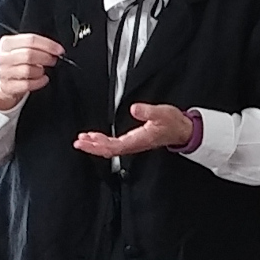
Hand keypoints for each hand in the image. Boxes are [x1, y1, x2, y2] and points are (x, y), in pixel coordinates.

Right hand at [0, 32, 63, 110]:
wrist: (3, 80)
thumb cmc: (16, 62)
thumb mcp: (20, 48)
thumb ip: (35, 45)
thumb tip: (55, 49)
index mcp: (7, 43)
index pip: (30, 40)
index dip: (48, 45)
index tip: (59, 50)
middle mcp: (3, 57)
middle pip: (29, 54)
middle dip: (46, 57)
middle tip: (53, 60)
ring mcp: (3, 72)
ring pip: (28, 70)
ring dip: (41, 70)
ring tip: (43, 70)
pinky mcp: (7, 86)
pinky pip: (27, 85)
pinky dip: (39, 82)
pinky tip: (42, 79)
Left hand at [74, 102, 195, 157]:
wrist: (182, 130)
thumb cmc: (172, 123)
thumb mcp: (162, 113)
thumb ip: (148, 111)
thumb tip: (134, 109)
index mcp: (138, 140)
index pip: (114, 146)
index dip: (99, 144)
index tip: (87, 140)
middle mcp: (134, 144)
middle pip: (108, 150)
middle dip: (92, 147)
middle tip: (78, 142)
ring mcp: (133, 144)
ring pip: (110, 148)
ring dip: (95, 145)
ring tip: (83, 140)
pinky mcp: (133, 140)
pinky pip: (114, 145)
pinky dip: (103, 142)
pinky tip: (96, 138)